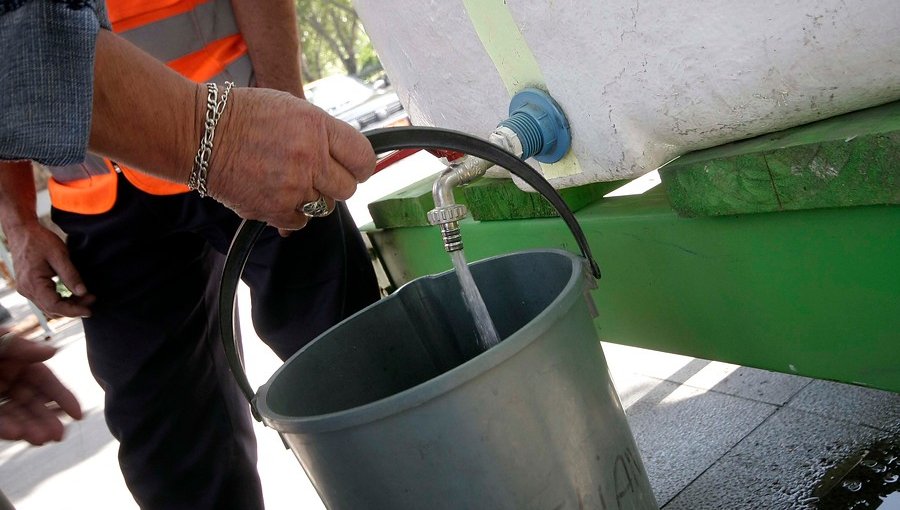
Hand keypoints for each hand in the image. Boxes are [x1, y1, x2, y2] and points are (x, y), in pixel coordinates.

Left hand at [0, 332, 82, 444]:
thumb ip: (19, 346)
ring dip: (29, 428)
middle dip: (46, 419)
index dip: (62, 397)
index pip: (44, 380)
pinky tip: (18, 433)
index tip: (79, 414)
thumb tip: (52, 351)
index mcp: (15, 361)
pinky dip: (5, 429)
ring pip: (15, 415)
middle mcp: (6, 381)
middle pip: (31, 402)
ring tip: (41, 439)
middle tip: (59, 435)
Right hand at [5, 222, 95, 317]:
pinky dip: (60, 300)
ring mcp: (26, 289)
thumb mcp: (59, 255)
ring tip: (86, 297)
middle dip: (73, 308)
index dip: (73, 311)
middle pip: (52, 309)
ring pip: (48, 307)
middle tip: (92, 299)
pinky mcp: (29, 286)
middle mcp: (27, 290)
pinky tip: (74, 295)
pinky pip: (45, 300)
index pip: (54, 306)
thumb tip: (83, 292)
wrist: (22, 231)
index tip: (89, 311)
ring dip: (67, 305)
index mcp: (33, 283)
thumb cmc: (40, 240)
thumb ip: (71, 275)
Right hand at [208, 88, 374, 229]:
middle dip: (336, 182)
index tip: (354, 168)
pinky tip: (277, 193)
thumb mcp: (293, 108)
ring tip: (288, 179)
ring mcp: (293, 187)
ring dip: (311, 197)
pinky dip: (291, 212)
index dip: (361, 166)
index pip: (363, 158)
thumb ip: (323, 132)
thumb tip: (348, 156)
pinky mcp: (274, 210)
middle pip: (348, 188)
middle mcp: (309, 158)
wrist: (201, 134)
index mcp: (317, 128)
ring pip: (324, 206)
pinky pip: (300, 221)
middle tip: (318, 174)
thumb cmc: (244, 116)